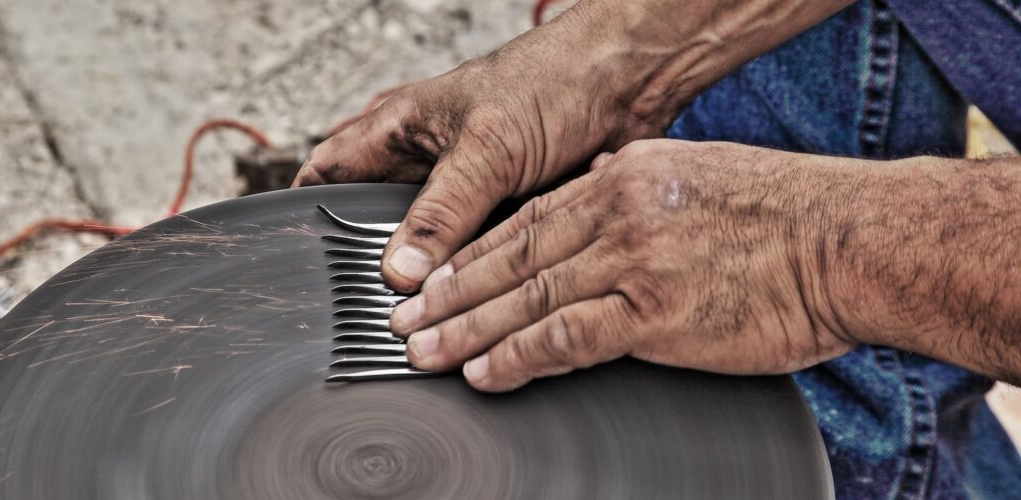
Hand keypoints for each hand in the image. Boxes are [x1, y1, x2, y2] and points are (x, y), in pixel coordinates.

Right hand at [294, 3, 678, 291]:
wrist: (628, 82)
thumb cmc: (553, 82)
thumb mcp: (486, 148)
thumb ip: (441, 212)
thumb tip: (399, 273)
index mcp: (399, 130)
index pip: (329, 174)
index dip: (308, 215)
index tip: (302, 266)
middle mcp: (426, 163)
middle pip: (375, 223)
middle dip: (371, 264)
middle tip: (368, 312)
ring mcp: (465, 191)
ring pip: (428, 248)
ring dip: (427, 281)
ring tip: (418, 324)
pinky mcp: (505, 213)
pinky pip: (476, 256)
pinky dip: (473, 279)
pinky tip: (472, 308)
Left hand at [389, 139, 859, 391]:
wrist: (848, 242)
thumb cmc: (784, 212)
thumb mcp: (697, 172)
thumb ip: (636, 185)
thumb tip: (594, 192)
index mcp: (624, 179)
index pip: (526, 222)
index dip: (471, 255)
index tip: (433, 279)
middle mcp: (617, 213)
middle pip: (511, 260)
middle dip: (449, 294)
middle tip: (404, 322)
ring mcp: (632, 261)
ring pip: (526, 298)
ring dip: (467, 330)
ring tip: (425, 353)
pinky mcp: (654, 313)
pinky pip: (567, 337)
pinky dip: (518, 356)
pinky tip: (486, 372)